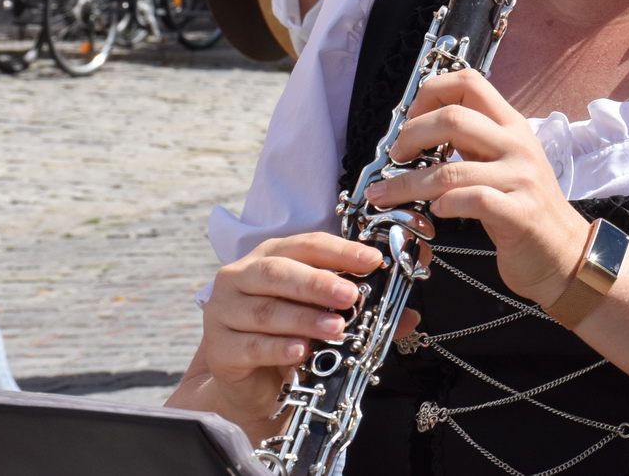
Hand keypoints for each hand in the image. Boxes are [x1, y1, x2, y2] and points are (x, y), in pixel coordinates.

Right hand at [198, 232, 415, 413]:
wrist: (253, 383)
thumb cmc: (290, 335)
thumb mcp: (326, 315)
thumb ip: (363, 311)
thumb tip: (409, 315)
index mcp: (271, 256)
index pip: (307, 244)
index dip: (341, 251)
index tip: (373, 261)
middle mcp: (241, 277)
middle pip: (278, 271)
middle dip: (318, 283)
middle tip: (350, 295)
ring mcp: (223, 312)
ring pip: (265, 311)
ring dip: (304, 318)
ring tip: (336, 328)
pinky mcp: (219, 349)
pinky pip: (250, 345)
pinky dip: (278, 348)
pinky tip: (300, 351)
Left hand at [367, 69, 589, 307]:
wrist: (565, 253)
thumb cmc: (524, 208)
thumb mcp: (503, 162)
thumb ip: (473, 141)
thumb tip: (423, 128)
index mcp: (511, 126)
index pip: (469, 82)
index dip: (431, 93)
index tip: (410, 118)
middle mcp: (517, 145)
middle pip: (453, 117)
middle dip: (411, 135)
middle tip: (396, 156)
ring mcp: (520, 179)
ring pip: (450, 170)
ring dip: (408, 183)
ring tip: (386, 195)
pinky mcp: (519, 214)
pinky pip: (472, 200)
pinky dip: (445, 205)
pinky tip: (435, 211)